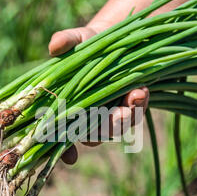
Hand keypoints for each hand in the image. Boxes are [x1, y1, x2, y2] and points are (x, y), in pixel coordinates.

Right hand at [49, 27, 149, 164]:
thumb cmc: (87, 43)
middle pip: (94, 136)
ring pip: (118, 127)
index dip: (64, 151)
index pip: (61, 136)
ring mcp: (111, 112)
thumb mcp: (77, 38)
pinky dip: (139, 104)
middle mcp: (89, 116)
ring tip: (135, 95)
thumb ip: (66, 41)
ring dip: (127, 116)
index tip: (71, 158)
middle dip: (105, 129)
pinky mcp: (131, 105)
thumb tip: (54, 46)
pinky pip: (136, 112)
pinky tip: (142, 90)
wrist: (114, 38)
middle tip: (116, 116)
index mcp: (67, 108)